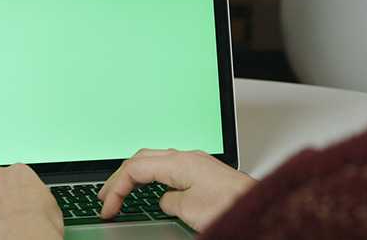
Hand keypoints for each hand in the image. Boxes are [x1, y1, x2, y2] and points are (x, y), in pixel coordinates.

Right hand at [98, 149, 256, 231]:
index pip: (136, 169)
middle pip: (141, 159)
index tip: (108, 207)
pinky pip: (168, 168)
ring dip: (135, 175)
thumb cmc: (232, 206)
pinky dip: (152, 177)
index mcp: (179, 162)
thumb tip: (164, 199)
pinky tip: (150, 188)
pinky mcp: (202, 171)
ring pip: (154, 160)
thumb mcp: (189, 209)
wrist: (261, 207)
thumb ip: (168, 200)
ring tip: (121, 191)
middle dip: (119, 177)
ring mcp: (195, 162)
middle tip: (105, 196)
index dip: (116, 188)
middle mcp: (186, 157)